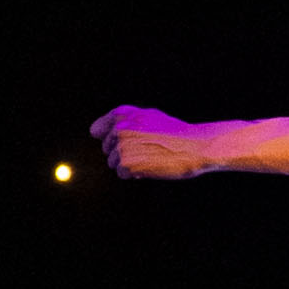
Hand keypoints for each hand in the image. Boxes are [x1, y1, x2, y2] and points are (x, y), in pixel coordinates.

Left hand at [89, 103, 222, 181]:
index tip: (129, 141)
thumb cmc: (174, 132)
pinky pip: (121, 174)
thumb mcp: (148, 115)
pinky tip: (150, 166)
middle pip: (106, 149)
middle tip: (147, 149)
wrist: (194, 147)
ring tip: (150, 157)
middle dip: (122, 152)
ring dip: (129, 164)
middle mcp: (118, 129)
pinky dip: (134, 174)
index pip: (97, 130)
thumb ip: (123, 119)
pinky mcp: (126, 164)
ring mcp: (121, 147)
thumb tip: (95, 130)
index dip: (112, 138)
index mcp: (121, 114)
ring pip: (113, 162)